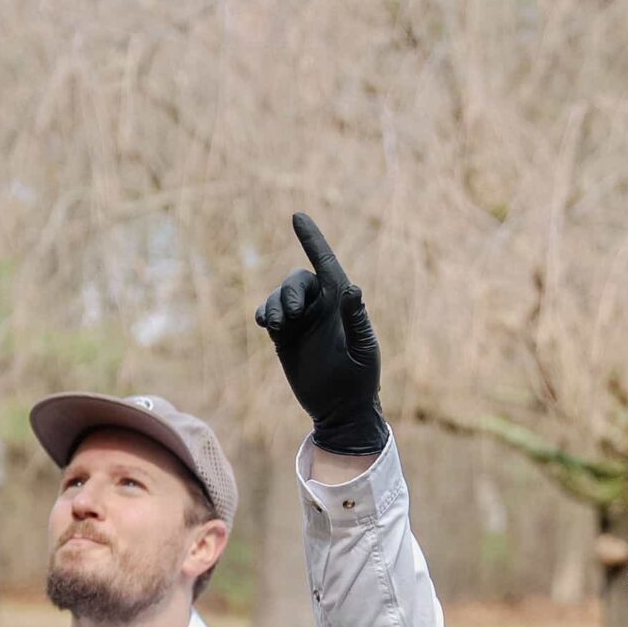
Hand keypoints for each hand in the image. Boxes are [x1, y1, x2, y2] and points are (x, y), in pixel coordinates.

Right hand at [254, 213, 386, 456]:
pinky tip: (265, 324)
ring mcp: (301, 321)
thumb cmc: (361, 380)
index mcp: (342, 303)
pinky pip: (268, 315)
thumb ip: (356, 320)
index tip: (298, 216)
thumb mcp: (363, 351)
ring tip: (276, 326)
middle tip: (290, 316)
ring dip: (274, 305)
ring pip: (278, 296)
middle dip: (289, 292)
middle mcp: (320, 306)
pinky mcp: (284, 338)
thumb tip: (352, 288)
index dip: (312, 239)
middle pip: (296, 280)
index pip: (326, 263)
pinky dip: (264, 314)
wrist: (341, 410)